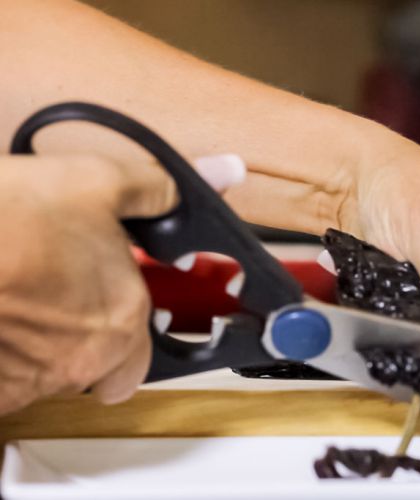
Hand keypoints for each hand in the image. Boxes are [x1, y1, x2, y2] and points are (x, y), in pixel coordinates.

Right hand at [0, 154, 175, 414]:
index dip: (132, 326)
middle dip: (93, 343)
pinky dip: (10, 356)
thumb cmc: (6, 217)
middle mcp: (85, 359)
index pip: (148, 352)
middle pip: (104, 372)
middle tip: (68, 301)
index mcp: (124, 316)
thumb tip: (222, 173)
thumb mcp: (97, 181)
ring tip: (23, 294)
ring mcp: (32, 381)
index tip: (114, 304)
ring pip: (54, 376)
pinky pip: (10, 384)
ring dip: (46, 347)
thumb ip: (161, 189)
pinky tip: (4, 314)